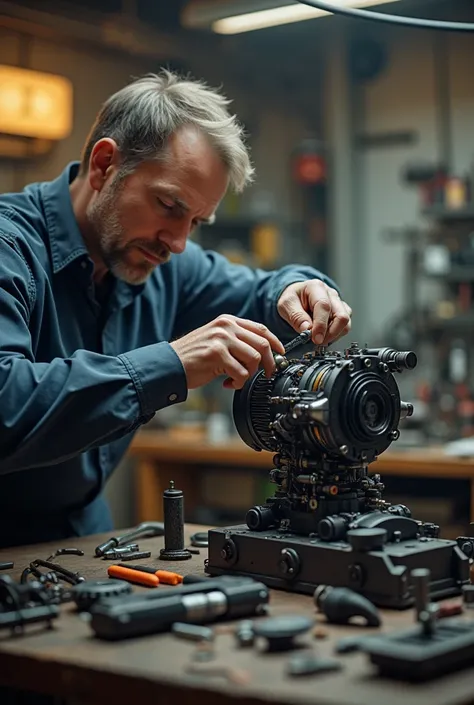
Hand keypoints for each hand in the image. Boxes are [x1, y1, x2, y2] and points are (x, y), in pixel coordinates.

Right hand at [170, 314, 284, 389]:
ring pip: (254, 358)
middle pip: (262, 344)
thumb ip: (236, 340)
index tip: (280, 354)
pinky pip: (241, 372)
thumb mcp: (216, 340)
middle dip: (269, 363)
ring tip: (237, 379)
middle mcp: (226, 327)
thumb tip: (262, 353)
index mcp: (228, 321)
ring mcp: (221, 339)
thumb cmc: (193, 356)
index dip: (275, 342)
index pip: (261, 328)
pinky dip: (238, 382)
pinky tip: (228, 383)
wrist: (169, 364)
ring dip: (250, 374)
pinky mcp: (216, 354)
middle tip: (267, 374)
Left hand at [277, 280, 351, 344]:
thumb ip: (296, 316)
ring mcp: (339, 303)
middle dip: (330, 333)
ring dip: (333, 335)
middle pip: (341, 316)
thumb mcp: (286, 305)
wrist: (297, 297)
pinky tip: (324, 336)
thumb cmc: (292, 299)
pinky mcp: (342, 312)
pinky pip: (345, 327)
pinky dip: (335, 335)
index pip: (324, 306)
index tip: (315, 338)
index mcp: (316, 287)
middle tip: (317, 341)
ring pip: (345, 323)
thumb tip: (307, 329)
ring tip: (318, 339)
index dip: (321, 325)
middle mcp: (331, 294)